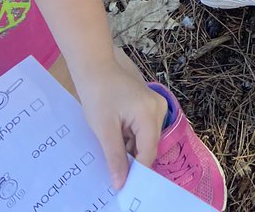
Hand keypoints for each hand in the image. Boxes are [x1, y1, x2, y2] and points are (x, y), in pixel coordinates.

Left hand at [75, 64, 166, 188]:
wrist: (95, 67)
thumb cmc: (98, 95)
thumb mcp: (104, 129)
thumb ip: (115, 157)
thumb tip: (121, 183)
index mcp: (149, 113)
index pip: (148, 152)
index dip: (137, 172)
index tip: (123, 187)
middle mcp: (159, 108)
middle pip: (150, 146)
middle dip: (133, 160)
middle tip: (115, 174)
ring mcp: (155, 105)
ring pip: (147, 139)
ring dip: (131, 149)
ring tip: (113, 152)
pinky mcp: (149, 105)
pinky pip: (144, 129)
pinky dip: (131, 138)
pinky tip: (117, 139)